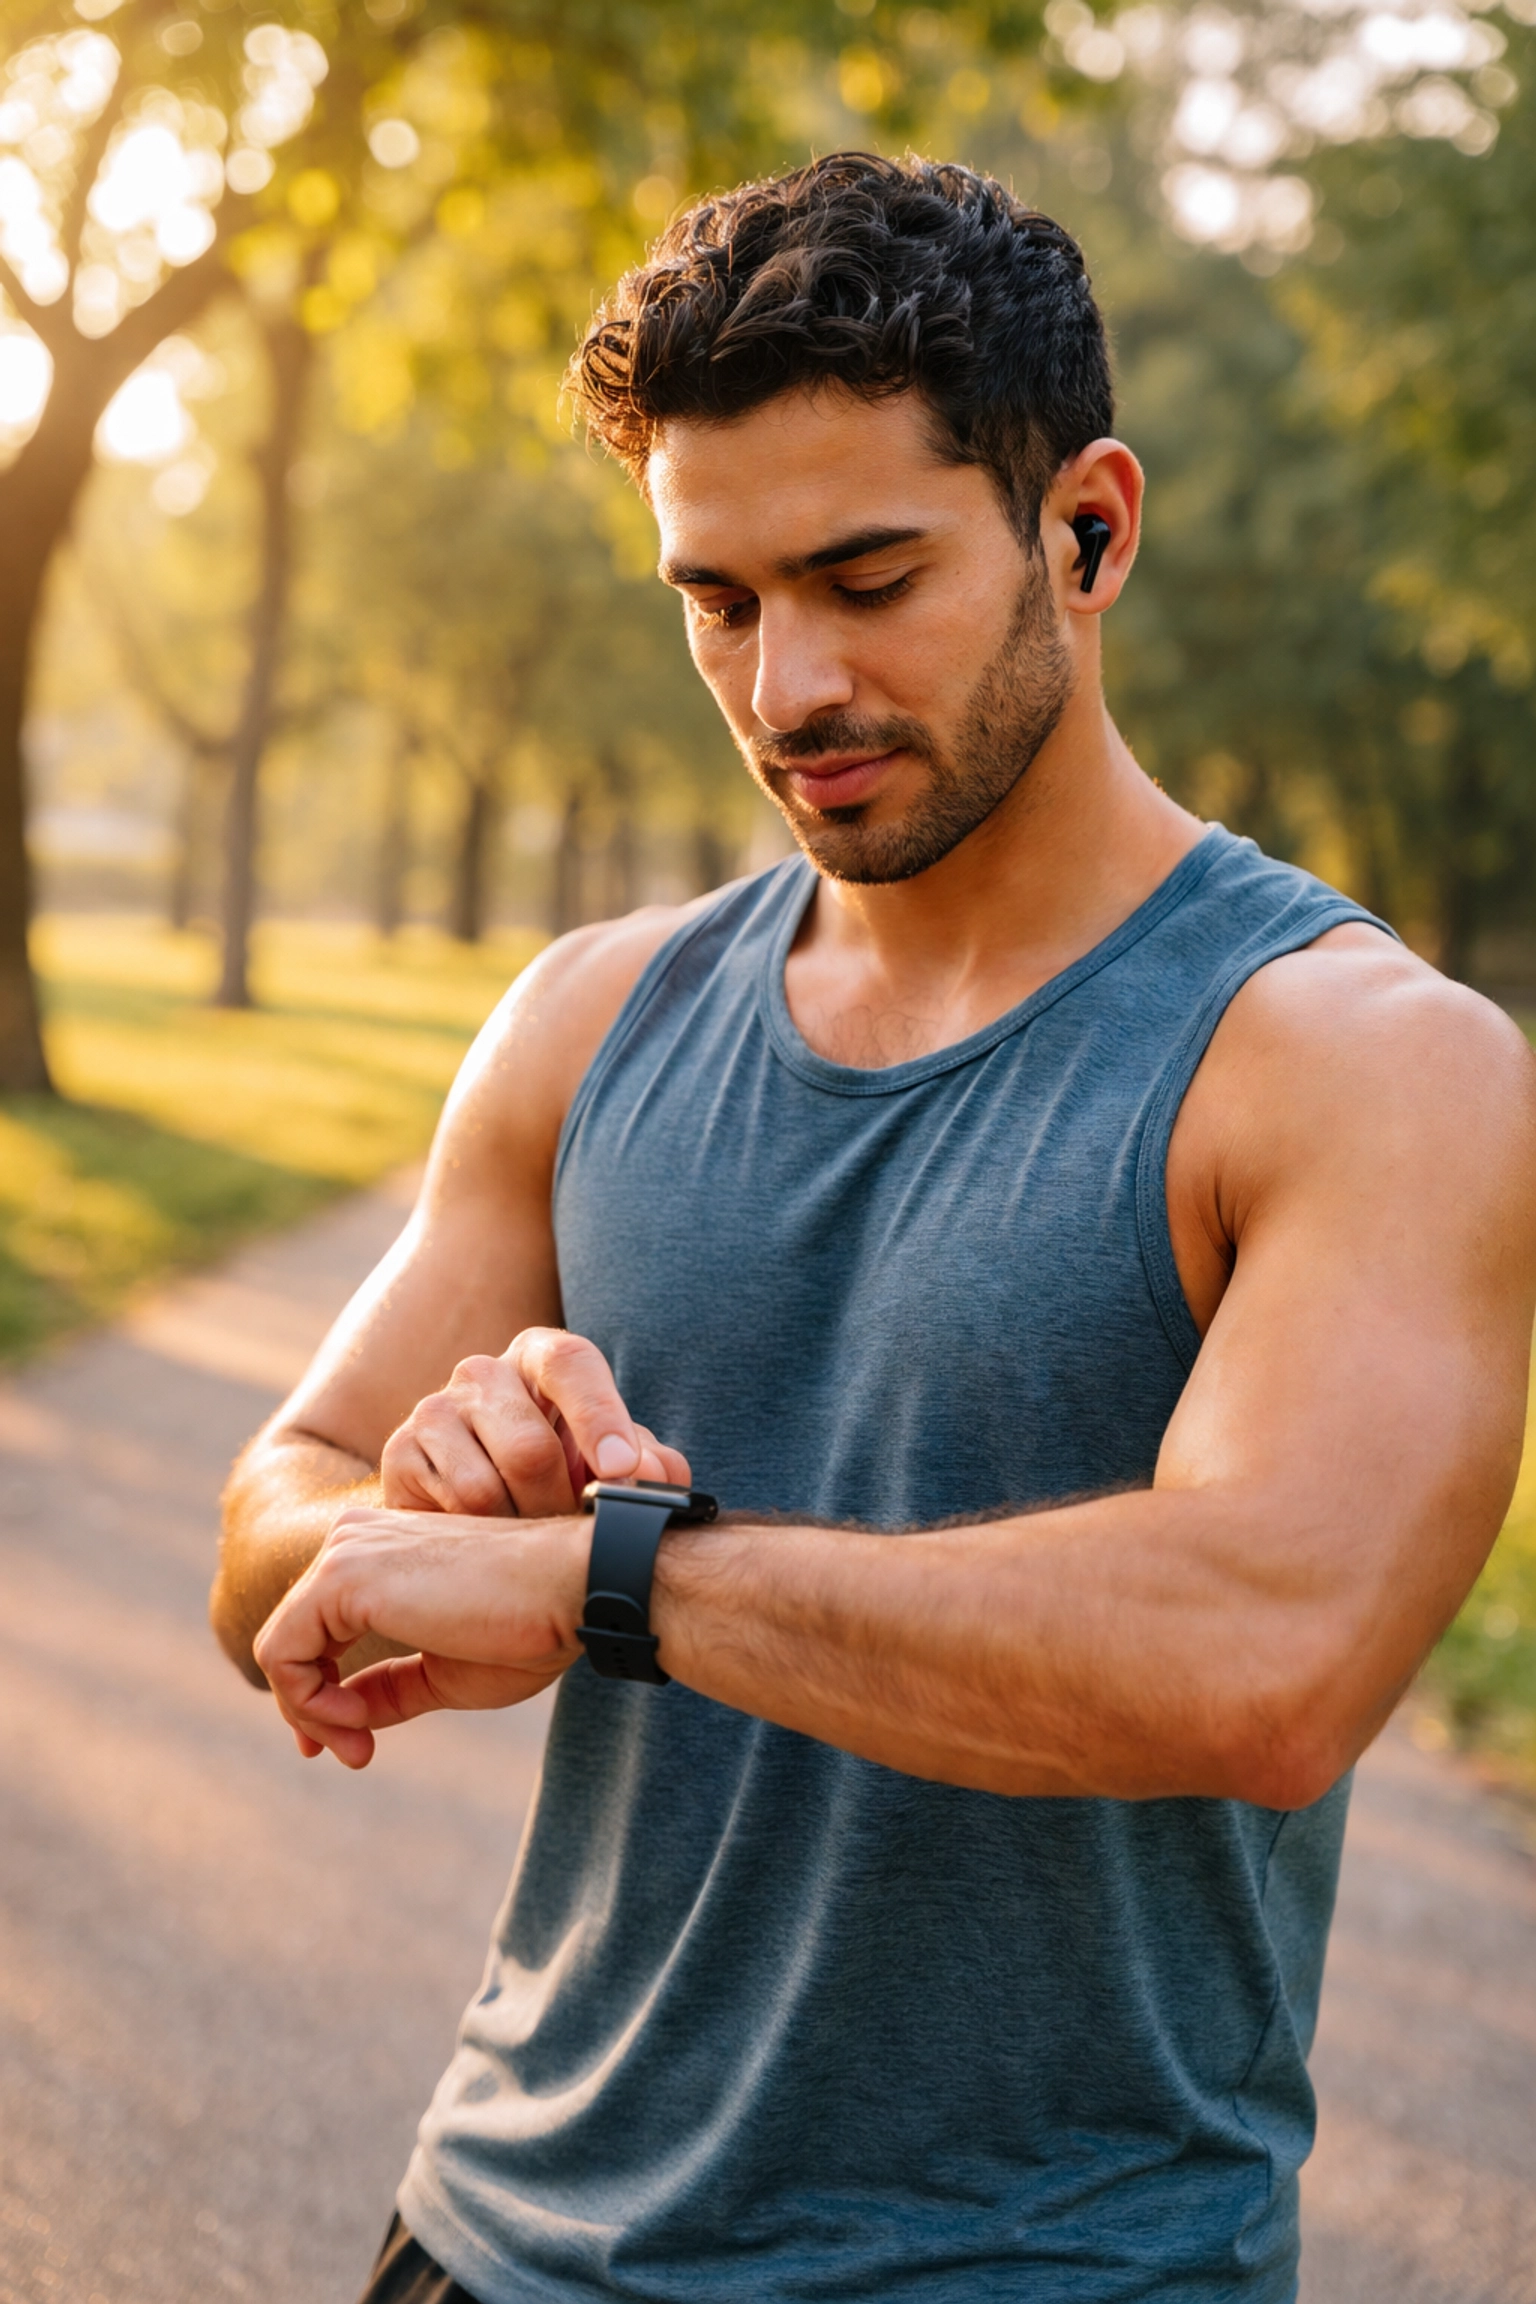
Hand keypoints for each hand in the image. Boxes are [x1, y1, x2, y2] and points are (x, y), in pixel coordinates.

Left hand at [253, 1501, 587, 1768]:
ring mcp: (345, 1552)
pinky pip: (284, 1654)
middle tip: (357, 1756)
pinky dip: (308, 1703)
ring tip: (361, 1747)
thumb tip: (340, 1719)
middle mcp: (354, 1539)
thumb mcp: (445, 1671)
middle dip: (313, 1709)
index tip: (354, 1743)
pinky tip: (358, 1725)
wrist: (572, 1588)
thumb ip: (389, 1687)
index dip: (319, 1692)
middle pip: (295, 1637)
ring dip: (311, 1713)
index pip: (318, 1624)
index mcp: (381, 1551)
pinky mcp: (342, 1577)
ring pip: (282, 1648)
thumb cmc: (530, 1625)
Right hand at [380, 1326, 689, 1515]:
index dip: (600, 1417)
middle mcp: (483, 1371)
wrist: (478, 1515)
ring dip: (518, 1529)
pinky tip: (490, 1535)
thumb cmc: (564, 1478)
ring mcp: (434, 1409)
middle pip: (530, 1448)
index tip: (621, 1472)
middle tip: (571, 1531)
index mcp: (541, 1357)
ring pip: (485, 1488)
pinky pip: (449, 1509)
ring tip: (531, 1535)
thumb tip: (652, 1475)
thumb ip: (648, 1466)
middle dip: (559, 1506)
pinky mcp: (400, 1452)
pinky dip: (481, 1536)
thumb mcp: (612, 1467)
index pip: (570, 1363)